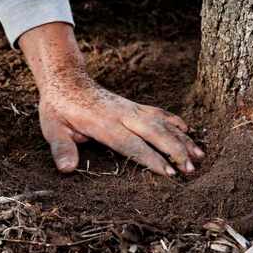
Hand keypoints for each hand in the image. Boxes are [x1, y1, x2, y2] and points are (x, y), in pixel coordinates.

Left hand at [38, 77, 204, 174]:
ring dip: (182, 139)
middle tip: (192, 168)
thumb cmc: (58, 108)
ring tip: (200, 155)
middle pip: (155, 132)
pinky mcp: (134, 106)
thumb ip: (62, 148)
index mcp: (104, 123)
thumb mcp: (52, 128)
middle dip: (175, 150)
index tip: (169, 172)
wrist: (66, 80)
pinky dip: (175, 122)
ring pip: (162, 123)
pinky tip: (189, 131)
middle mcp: (123, 114)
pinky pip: (159, 113)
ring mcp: (131, 108)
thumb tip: (66, 169)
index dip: (151, 158)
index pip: (132, 144)